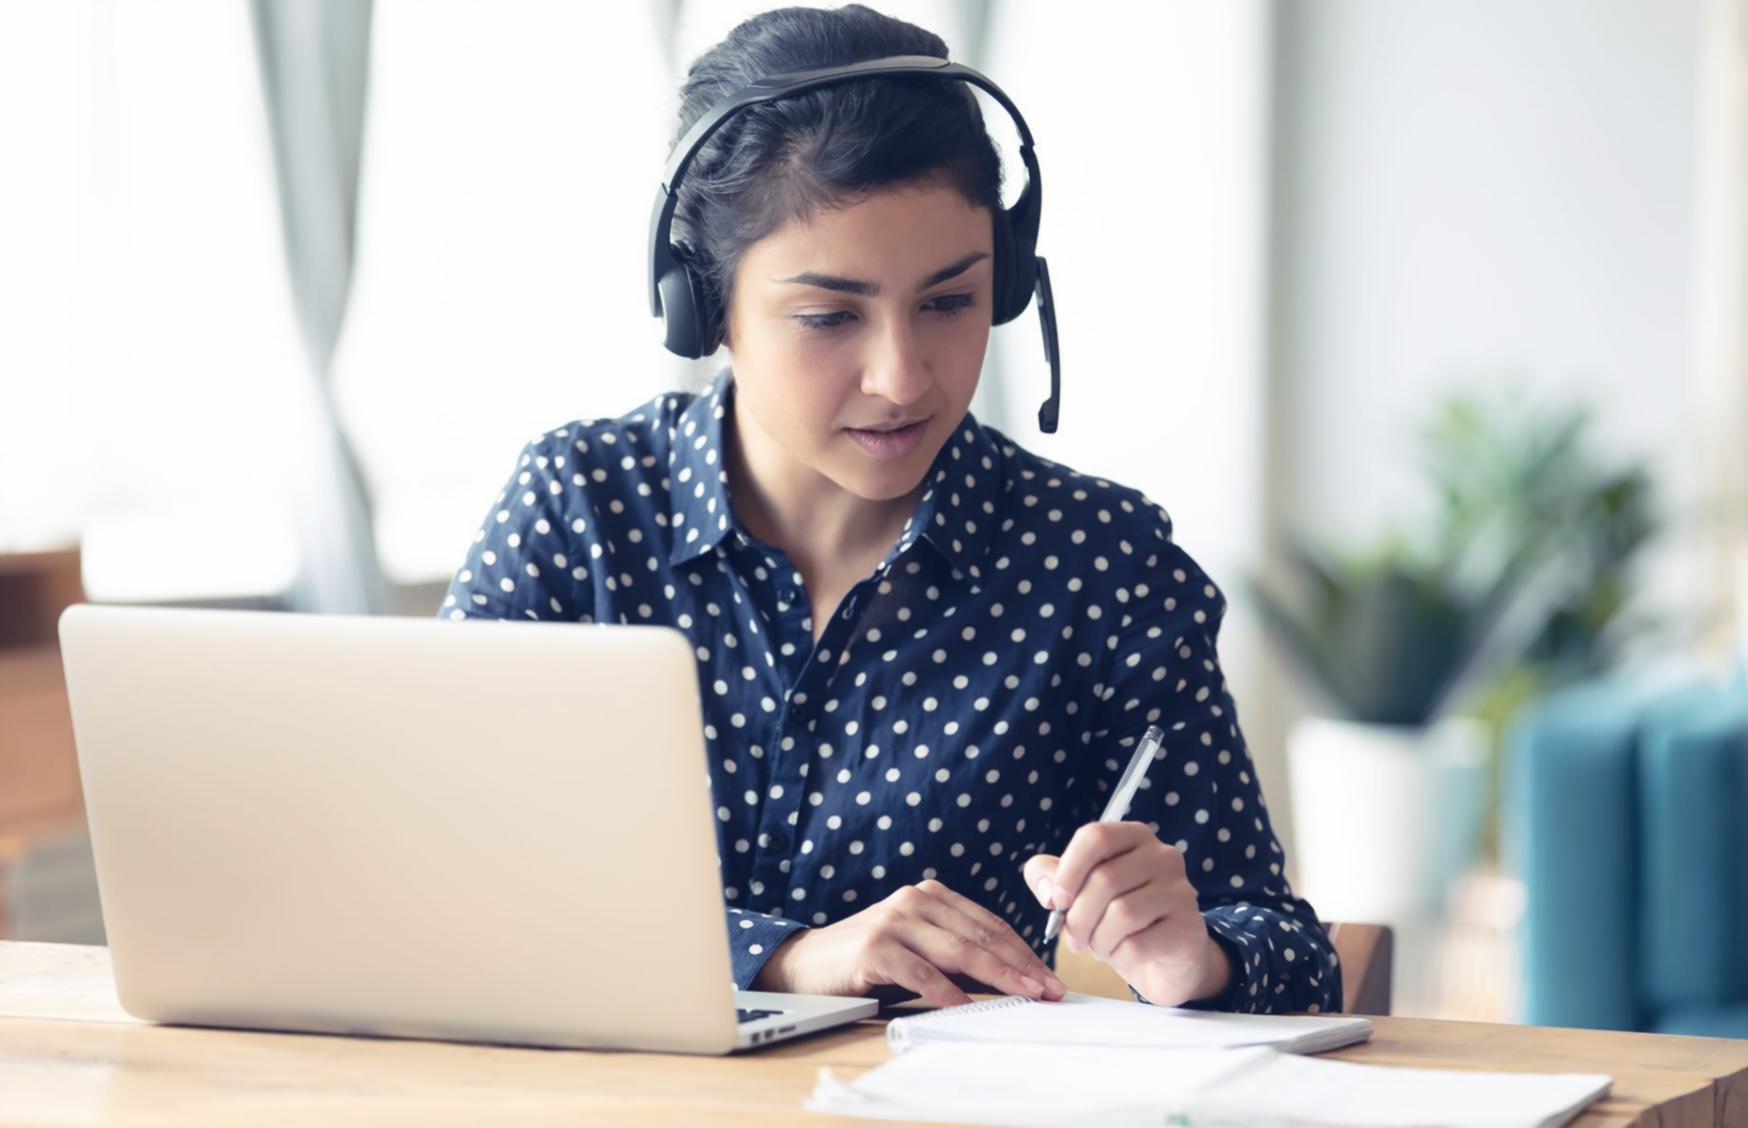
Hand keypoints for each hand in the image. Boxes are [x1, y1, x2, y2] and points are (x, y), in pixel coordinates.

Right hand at [751, 879, 1067, 1007]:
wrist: (806, 964)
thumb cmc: (869, 961)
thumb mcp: (918, 949)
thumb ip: (956, 956)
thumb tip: (1011, 980)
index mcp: (931, 897)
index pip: (989, 924)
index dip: (1023, 951)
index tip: (1049, 977)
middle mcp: (915, 901)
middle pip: (981, 935)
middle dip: (1020, 965)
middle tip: (1049, 989)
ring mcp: (894, 921)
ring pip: (959, 950)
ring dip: (998, 976)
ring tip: (1025, 995)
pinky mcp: (875, 947)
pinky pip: (921, 972)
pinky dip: (947, 991)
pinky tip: (966, 1006)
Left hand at [1024, 822, 1233, 1005]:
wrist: (1166, 958)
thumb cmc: (1118, 917)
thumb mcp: (1080, 891)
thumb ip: (1051, 878)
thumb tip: (1048, 890)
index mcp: (1134, 836)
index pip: (1095, 837)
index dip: (1067, 870)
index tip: (1056, 901)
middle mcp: (1164, 856)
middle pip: (1104, 879)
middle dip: (1078, 918)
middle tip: (1074, 939)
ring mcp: (1182, 890)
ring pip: (1121, 914)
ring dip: (1098, 940)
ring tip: (1099, 947)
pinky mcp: (1189, 928)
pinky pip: (1137, 945)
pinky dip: (1118, 957)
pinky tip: (1121, 956)